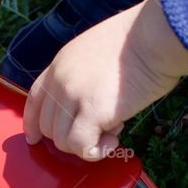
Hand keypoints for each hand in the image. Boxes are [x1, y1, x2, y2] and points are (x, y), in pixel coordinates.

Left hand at [23, 0, 187, 160]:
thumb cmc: (140, 41)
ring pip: (62, 141)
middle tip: (104, 126)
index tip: (34, 138)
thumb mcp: (99, 51)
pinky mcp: (90, 112)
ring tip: (114, 129)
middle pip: (48, 126)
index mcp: (61, 63)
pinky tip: (114, 140)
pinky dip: (97, 151)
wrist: (155, 37)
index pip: (35, 98)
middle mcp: (61, 79)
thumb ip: (87, 76)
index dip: (33, 122)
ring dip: (87, 143)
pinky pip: (81, 147)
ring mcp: (73, 95)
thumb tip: (92, 107)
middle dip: (72, 136)